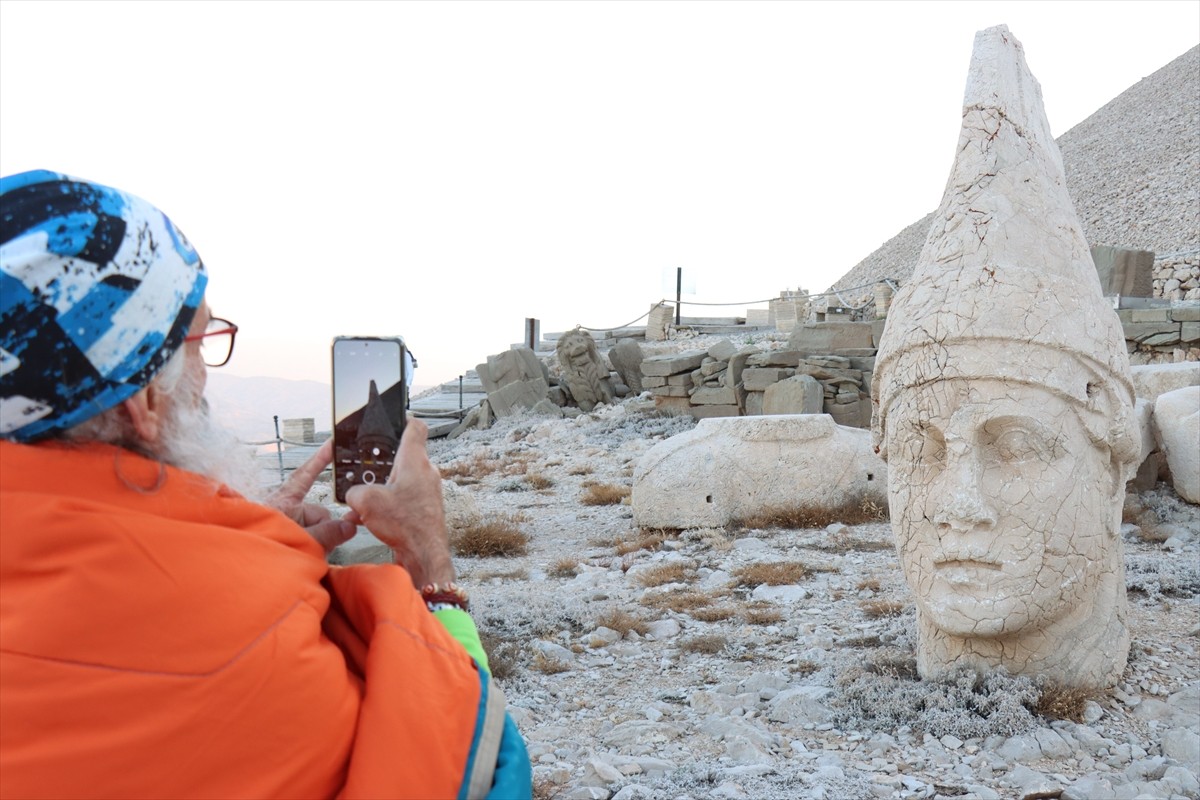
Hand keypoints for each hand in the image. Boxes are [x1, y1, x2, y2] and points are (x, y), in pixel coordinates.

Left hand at [264, 439, 355, 553]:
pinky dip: (314, 549)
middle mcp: (286, 511)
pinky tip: (310, 558)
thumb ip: (326, 533)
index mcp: (284, 501)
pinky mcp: (289, 540)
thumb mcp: (299, 538)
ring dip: (319, 543)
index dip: (320, 458)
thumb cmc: (258, 544)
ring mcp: (288, 527)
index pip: (306, 474)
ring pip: (318, 529)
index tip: (332, 443)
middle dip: (326, 529)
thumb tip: (348, 526)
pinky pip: (312, 541)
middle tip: (322, 544)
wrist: (241, 565)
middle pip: (320, 513)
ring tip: (308, 555)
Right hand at [346, 419, 454, 588]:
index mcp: (414, 460)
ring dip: (381, 489)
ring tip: (362, 502)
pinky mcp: (424, 508)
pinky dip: (387, 505)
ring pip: (399, 481)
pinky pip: (402, 499)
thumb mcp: (366, 502)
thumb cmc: (406, 525)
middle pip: (402, 457)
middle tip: (365, 470)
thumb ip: (353, 492)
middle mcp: (425, 472)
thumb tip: (353, 495)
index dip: (403, 420)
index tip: (393, 420)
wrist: (424, 554)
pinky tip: (367, 519)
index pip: (415, 427)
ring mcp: (427, 491)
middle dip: (381, 464)